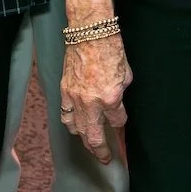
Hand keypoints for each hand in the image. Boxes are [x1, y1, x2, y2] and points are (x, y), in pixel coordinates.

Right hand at [59, 32, 131, 162]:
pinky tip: (76, 128)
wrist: (89, 32)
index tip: (120, 125)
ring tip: (91, 146)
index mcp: (110, 98)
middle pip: (94, 136)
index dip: (120, 124)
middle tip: (106, 159)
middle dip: (101, 150)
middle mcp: (91, 103)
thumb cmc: (111, 48)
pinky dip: (72, 124)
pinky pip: (66, 116)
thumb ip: (121, 93)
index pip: (117, 121)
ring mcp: (75, 99)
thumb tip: (117, 105)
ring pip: (77, 130)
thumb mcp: (126, 74)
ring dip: (84, 140)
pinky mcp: (64, 92)